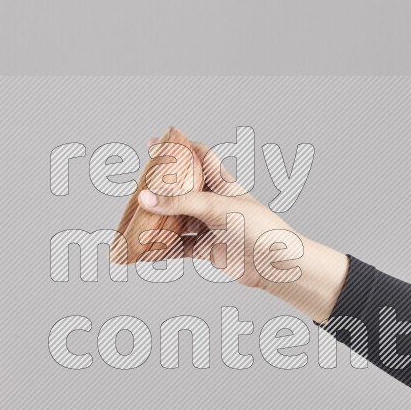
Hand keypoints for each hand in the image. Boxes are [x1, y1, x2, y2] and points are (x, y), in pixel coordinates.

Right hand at [138, 137, 348, 321]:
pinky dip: (163, 248)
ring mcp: (210, 226)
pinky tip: (147, 249)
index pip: (200, 156)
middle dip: (161, 187)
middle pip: (183, 189)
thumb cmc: (257, 228)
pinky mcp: (208, 249)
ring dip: (159, 220)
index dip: (180, 147)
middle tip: (138, 185)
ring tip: (136, 217)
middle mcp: (215, 203)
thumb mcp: (215, 208)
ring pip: (178, 219)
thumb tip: (144, 198)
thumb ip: (180, 203)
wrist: (275, 265)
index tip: (155, 144)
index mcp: (222, 183)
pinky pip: (179, 246)